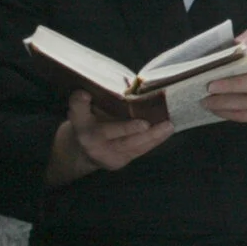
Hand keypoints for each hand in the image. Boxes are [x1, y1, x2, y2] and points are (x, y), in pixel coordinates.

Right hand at [48, 90, 172, 182]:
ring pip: (130, 144)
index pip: (78, 110)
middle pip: (109, 132)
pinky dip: (154, 141)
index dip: (80, 103)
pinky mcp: (118, 162)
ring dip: (152, 136)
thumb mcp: (87, 109)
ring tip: (168, 126)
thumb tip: (125, 83)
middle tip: (145, 124)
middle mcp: (89, 139)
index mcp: (79, 121)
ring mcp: (104, 153)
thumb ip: (96, 99)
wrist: (82, 151)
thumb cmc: (90, 122)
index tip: (84, 95)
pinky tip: (167, 131)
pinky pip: (139, 151)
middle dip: (127, 129)